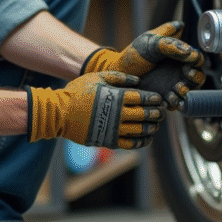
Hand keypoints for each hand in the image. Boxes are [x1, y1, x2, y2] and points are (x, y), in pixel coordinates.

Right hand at [27, 71, 164, 148]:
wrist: (59, 113)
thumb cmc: (77, 92)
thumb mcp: (96, 77)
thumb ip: (118, 77)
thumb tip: (137, 81)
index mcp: (117, 97)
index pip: (143, 98)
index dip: (153, 99)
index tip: (159, 100)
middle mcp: (118, 114)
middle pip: (145, 114)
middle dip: (156, 113)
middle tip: (162, 113)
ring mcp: (114, 128)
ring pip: (140, 130)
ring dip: (151, 127)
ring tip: (156, 125)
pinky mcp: (109, 140)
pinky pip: (131, 144)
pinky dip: (141, 142)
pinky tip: (146, 138)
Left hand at [83, 21, 204, 108]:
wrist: (118, 72)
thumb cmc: (134, 54)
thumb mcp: (149, 41)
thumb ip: (169, 43)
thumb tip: (188, 49)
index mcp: (178, 55)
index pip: (197, 58)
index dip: (197, 61)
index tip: (189, 63)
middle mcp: (178, 71)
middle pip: (198, 76)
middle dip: (196, 78)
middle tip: (186, 75)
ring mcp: (172, 85)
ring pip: (190, 92)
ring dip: (187, 91)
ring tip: (177, 88)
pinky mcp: (165, 98)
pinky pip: (177, 104)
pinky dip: (176, 102)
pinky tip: (168, 98)